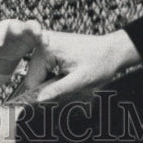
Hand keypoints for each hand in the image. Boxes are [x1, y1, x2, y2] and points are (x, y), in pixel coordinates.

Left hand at [0, 19, 46, 75]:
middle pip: (19, 24)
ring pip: (32, 27)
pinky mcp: (35, 36)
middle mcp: (16, 26)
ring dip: (35, 31)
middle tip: (19, 33)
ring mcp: (27, 30)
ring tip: (40, 37)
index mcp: (4, 27)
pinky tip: (46, 43)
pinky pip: (40, 36)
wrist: (9, 45)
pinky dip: (43, 39)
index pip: (1, 29)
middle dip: (20, 28)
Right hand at [11, 28, 141, 102]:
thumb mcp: (79, 81)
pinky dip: (54, 74)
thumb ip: (56, 90)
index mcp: (46, 49)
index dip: (44, 93)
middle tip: (69, 83)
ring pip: (39, 73)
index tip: (60, 93)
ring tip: (70, 76)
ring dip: (52, 80)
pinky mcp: (50, 45)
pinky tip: (67, 72)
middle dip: (49, 85)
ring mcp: (46, 42)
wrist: (112, 51)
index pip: (31, 81)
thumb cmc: (100, 63)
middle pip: (33, 76)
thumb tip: (36, 100)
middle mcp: (42, 42)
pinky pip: (44, 67)